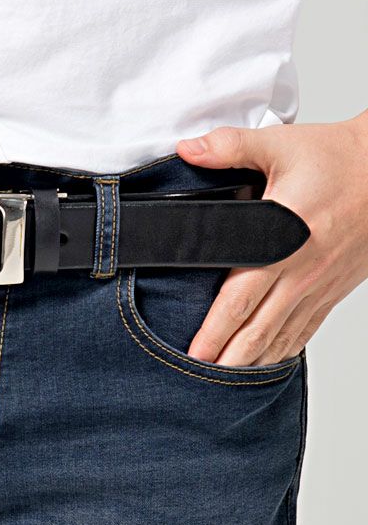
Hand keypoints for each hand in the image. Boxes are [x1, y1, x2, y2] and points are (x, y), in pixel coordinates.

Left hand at [175, 110, 367, 366]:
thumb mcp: (281, 144)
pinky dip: (285, 347)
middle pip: (258, 327)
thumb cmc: (337, 157)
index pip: (240, 296)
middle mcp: (302, 270)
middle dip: (228, 357)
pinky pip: (307, 326)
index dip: (216, 330)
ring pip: (282, 333)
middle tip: (199, 379)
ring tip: (227, 380)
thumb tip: (186, 148)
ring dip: (254, 359)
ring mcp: (320, 283)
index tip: (194, 353)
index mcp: (283, 239)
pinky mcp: (335, 286)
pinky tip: (269, 360)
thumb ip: (229, 147)